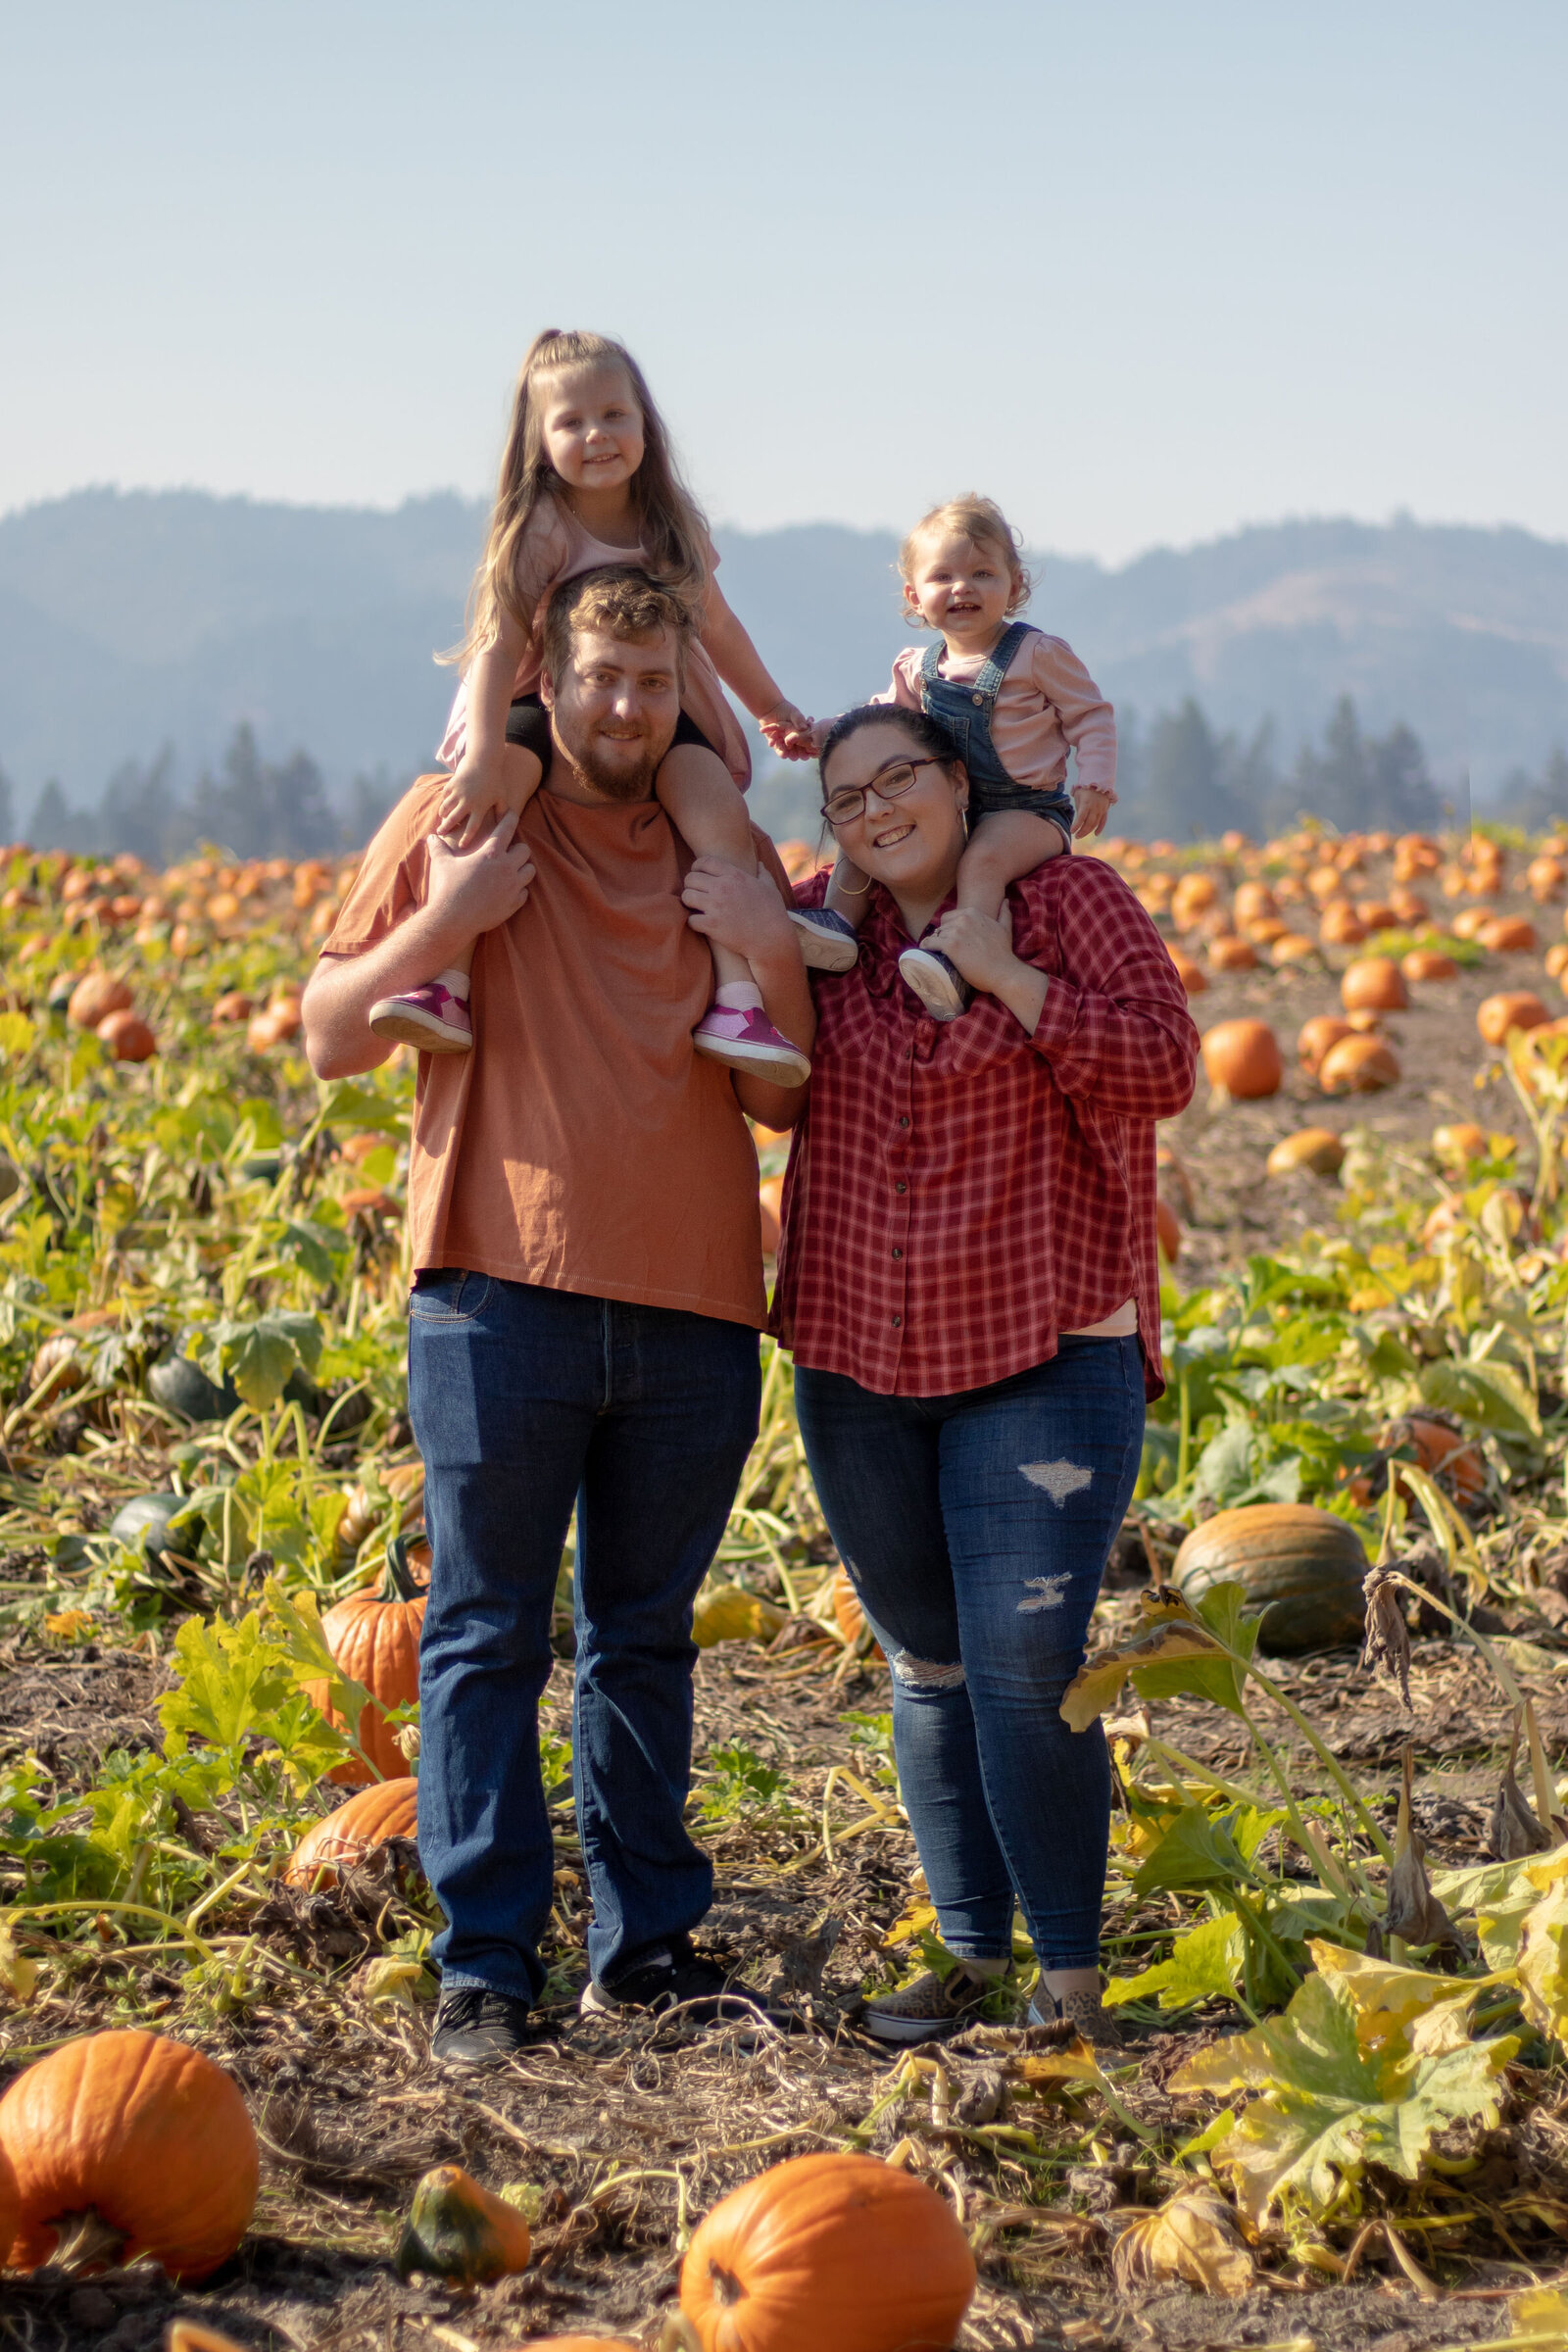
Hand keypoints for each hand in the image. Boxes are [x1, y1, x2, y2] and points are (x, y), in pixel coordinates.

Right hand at [425, 810, 534, 938]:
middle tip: (508, 854)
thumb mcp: (442, 864)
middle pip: (525, 850)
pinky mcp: (514, 904)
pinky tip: (507, 891)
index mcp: (490, 853)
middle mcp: (506, 867)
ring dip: (522, 869)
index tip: (511, 815)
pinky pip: (525, 892)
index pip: (508, 827)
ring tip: (511, 872)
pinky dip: (519, 890)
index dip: (511, 818)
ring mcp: (513, 886)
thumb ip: (439, 848)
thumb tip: (431, 837)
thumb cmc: (448, 888)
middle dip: (518, 850)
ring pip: (530, 870)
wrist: (453, 919)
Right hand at [437, 756, 509, 849]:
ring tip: (442, 820)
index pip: (472, 827)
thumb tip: (504, 826)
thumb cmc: (495, 780)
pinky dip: (443, 801)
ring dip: (442, 815)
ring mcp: (458, 793)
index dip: (466, 838)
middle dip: (445, 828)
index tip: (461, 846)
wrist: (484, 760)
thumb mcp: (501, 797)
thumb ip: (502, 812)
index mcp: (480, 808)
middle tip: (439, 834)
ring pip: (445, 808)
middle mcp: (467, 802)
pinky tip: (443, 805)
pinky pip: (444, 796)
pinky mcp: (452, 784)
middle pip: (453, 819)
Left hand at [682, 856, 794, 962]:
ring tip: (696, 908)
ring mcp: (716, 906)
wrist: (772, 939)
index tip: (697, 874)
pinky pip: (690, 919)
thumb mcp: (770, 888)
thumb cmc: (773, 913)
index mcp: (735, 875)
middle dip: (691, 885)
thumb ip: (762, 873)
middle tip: (696, 894)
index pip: (705, 861)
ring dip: (689, 902)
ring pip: (687, 896)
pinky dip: (693, 923)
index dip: (697, 866)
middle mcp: (723, 887)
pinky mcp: (712, 925)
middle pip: (691, 878)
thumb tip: (759, 864)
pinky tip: (701, 924)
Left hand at [758, 701, 816, 761]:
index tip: (810, 751)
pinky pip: (778, 750)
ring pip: (789, 751)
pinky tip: (783, 754)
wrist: (770, 708)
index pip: (806, 743)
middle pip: (798, 750)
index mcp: (800, 733)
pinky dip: (780, 751)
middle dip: (800, 753)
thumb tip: (804, 728)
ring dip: (790, 754)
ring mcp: (784, 742)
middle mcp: (793, 739)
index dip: (809, 748)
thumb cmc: (785, 709)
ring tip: (790, 755)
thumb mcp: (794, 713)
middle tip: (803, 756)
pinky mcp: (775, 743)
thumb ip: (799, 719)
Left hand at [924, 902, 1022, 997]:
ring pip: (935, 935)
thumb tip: (1005, 901)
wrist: (1002, 972)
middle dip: (942, 937)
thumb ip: (1004, 913)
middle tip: (946, 950)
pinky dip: (926, 947)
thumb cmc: (1003, 952)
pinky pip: (929, 943)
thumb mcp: (1005, 928)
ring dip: (935, 944)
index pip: (949, 917)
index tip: (951, 940)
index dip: (949, 929)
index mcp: (973, 913)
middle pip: (942, 926)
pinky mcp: (950, 946)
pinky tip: (926, 952)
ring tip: (937, 954)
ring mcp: (956, 932)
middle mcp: (963, 919)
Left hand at [1072, 787, 1113, 838]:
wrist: (1099, 781)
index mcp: (1086, 803)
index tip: (1072, 831)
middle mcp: (1094, 807)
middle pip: (1088, 823)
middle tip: (1076, 836)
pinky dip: (1100, 828)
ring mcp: (1101, 809)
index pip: (1081, 817)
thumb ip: (1078, 807)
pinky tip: (1095, 834)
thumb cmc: (1085, 789)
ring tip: (1081, 835)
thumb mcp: (1078, 795)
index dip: (1076, 825)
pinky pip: (1103, 821)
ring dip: (1088, 831)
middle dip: (1082, 831)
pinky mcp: (1105, 810)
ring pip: (1095, 824)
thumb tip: (1077, 819)